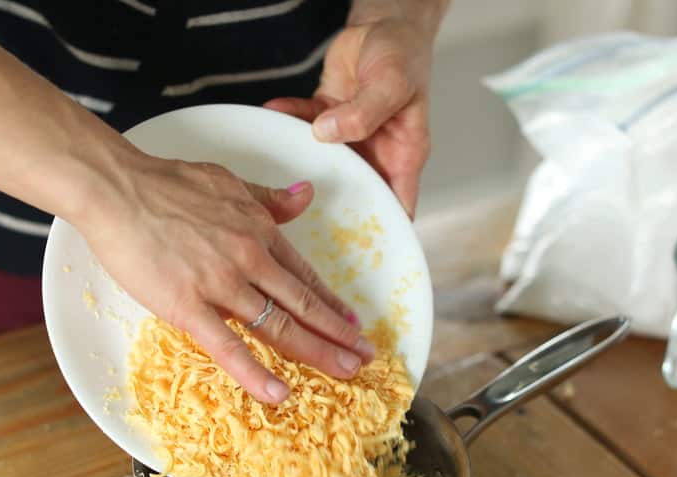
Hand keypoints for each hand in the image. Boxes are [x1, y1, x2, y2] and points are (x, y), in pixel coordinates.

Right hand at [80, 153, 374, 403]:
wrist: (117, 188)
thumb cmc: (165, 183)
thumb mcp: (227, 182)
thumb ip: (269, 197)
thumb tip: (306, 195)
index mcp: (258, 230)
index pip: (303, 275)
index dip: (331, 303)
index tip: (352, 323)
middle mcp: (250, 258)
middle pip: (302, 305)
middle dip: (339, 334)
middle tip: (366, 357)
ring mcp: (222, 284)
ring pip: (277, 326)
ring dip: (316, 353)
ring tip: (345, 374)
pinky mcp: (188, 306)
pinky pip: (228, 347)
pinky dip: (256, 373)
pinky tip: (280, 393)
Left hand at [265, 1, 445, 217]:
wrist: (384, 22)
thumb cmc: (404, 54)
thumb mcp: (392, 84)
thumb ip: (363, 113)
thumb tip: (328, 134)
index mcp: (404, 155)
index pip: (397, 207)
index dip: (380, 233)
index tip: (357, 253)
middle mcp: (377, 153)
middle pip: (355, 195)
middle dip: (331, 211)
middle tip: (300, 229)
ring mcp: (351, 138)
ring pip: (323, 164)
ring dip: (301, 164)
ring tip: (275, 178)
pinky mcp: (329, 117)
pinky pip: (304, 126)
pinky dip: (288, 120)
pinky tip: (272, 112)